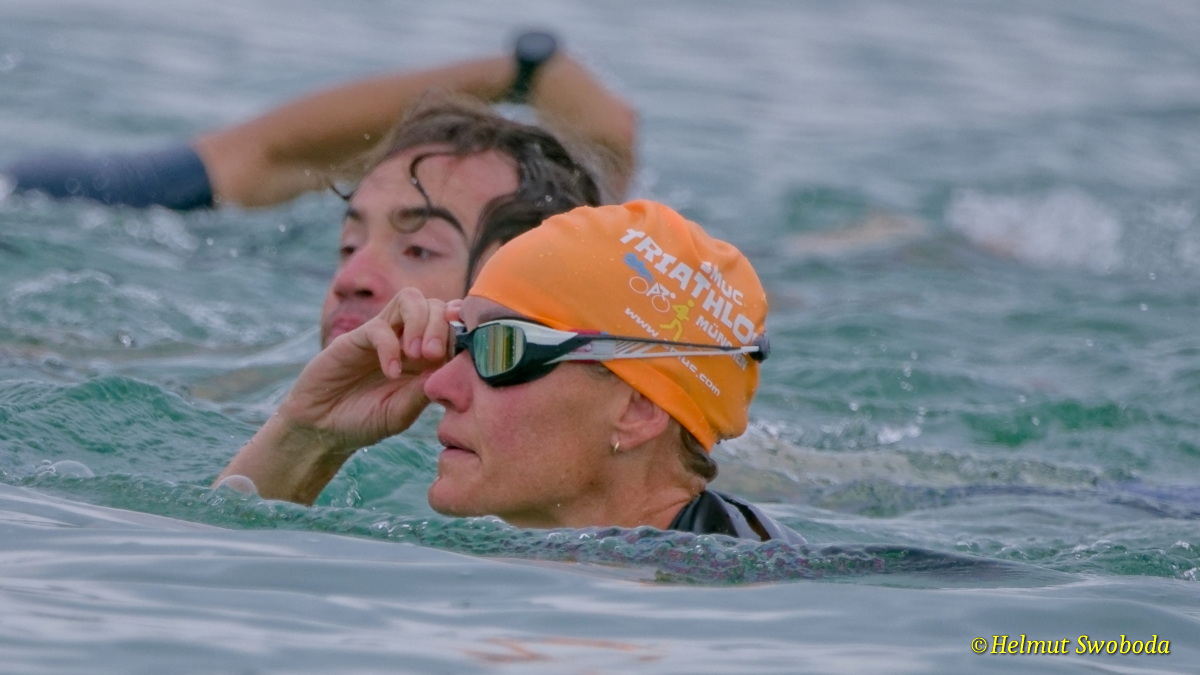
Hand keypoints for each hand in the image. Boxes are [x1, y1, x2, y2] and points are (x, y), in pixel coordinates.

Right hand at [276, 288, 457, 452]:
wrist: (322, 429)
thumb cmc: (365, 422)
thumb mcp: (401, 413)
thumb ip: (423, 391)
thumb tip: (452, 370)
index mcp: (427, 357)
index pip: (454, 326)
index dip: (464, 330)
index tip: (468, 349)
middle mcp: (407, 339)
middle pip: (436, 305)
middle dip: (443, 325)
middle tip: (435, 356)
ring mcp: (383, 336)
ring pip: (410, 299)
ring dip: (421, 321)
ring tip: (419, 355)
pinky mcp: (356, 338)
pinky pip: (379, 327)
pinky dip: (390, 346)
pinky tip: (392, 373)